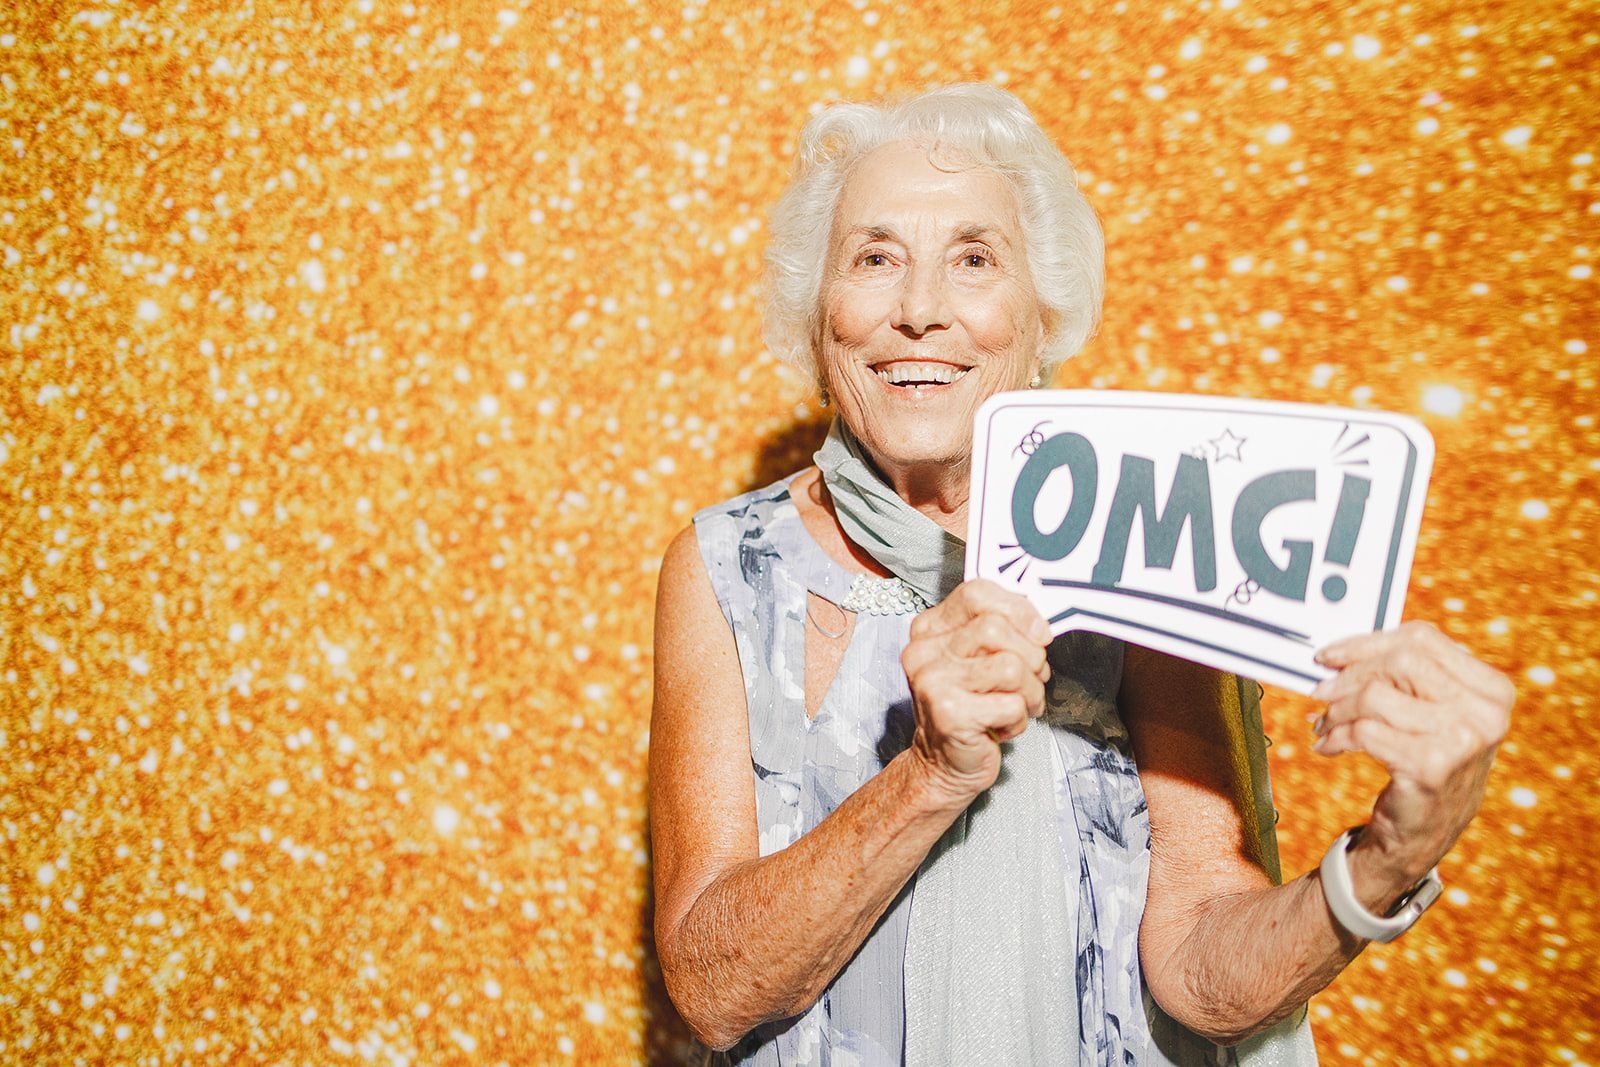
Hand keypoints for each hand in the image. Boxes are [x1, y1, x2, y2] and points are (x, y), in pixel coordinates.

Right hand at [901, 579, 1051, 800]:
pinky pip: (1011, 704)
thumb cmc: (968, 708)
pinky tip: (1003, 725)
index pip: (977, 593)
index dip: (1018, 610)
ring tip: (1018, 705)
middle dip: (1030, 656)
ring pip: (1011, 666)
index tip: (1038, 632)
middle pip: (996, 628)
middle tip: (1030, 678)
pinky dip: (1020, 719)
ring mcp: (933, 682)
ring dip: (1029, 691)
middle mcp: (925, 651)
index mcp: (930, 629)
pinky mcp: (949, 714)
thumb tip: (1039, 621)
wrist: (942, 764)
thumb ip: (999, 631)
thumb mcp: (977, 659)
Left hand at [1310, 621, 1514, 902]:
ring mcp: (1462, 740)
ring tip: (1324, 723)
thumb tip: (1341, 650)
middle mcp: (1486, 712)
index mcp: (1492, 689)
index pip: (1422, 639)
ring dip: (1336, 710)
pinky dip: (1336, 736)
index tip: (1330, 655)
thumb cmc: (1423, 761)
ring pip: (1376, 695)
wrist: (1424, 833)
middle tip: (1319, 691)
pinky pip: (1364, 731)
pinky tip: (1327, 746)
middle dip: (1349, 674)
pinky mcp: (1431, 766)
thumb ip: (1404, 675)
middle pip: (1400, 661)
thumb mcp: (1430, 713)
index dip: (1367, 643)